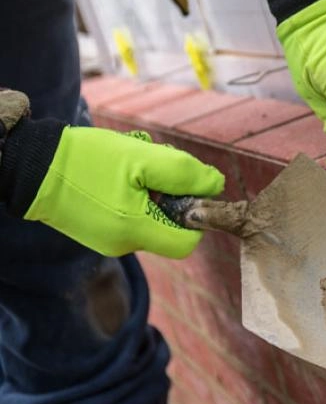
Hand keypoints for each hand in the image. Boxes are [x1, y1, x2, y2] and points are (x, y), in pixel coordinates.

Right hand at [24, 128, 223, 257]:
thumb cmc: (89, 160)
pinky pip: (130, 214)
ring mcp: (107, 240)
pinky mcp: (97, 230)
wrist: (31, 165)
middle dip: (170, 193)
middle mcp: (123, 244)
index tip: (185, 187)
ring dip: (151, 187)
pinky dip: (133, 192)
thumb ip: (186, 174)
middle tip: (154, 163)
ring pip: (150, 216)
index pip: (187, 243)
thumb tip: (215, 186)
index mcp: (136, 231)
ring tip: (132, 161)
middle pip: (169, 226)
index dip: (195, 216)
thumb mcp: (145, 158)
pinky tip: (118, 170)